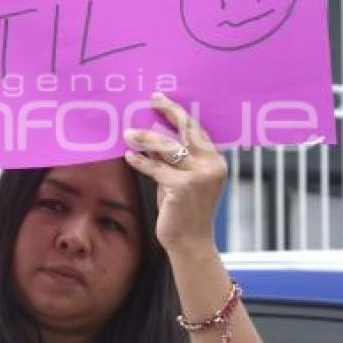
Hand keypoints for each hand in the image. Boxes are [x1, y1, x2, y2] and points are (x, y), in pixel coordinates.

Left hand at [123, 92, 226, 255]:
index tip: (161, 100)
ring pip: (168, 146)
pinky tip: (129, 157)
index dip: (178, 113)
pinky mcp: (183, 187)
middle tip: (151, 99)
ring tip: (127, 133)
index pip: (197, 130)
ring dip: (145, 138)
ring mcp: (199, 176)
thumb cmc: (184, 211)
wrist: (190, 243)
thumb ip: (169, 159)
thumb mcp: (178, 179)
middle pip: (188, 129)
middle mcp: (211, 166)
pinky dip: (141, 161)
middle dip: (168, 111)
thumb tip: (151, 136)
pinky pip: (156, 168)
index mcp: (215, 162)